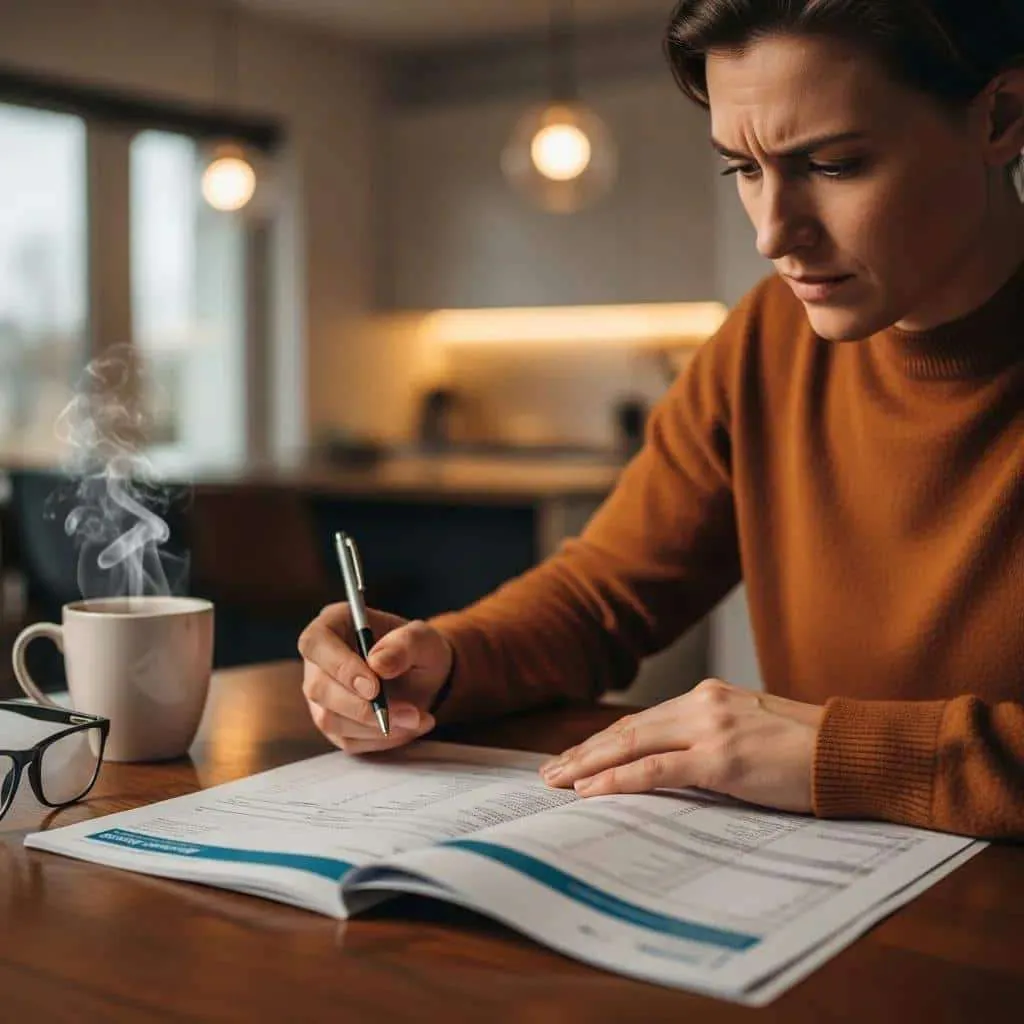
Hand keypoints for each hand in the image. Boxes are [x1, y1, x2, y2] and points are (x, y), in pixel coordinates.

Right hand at [298, 603, 453, 754]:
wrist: (425, 678)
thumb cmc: (418, 650)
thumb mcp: (424, 639)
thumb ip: (405, 644)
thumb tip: (377, 663)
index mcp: (334, 624)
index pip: (315, 643)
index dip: (340, 667)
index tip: (374, 687)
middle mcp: (319, 660)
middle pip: (318, 688)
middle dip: (363, 707)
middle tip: (409, 712)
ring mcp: (322, 694)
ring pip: (330, 719)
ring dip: (375, 726)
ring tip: (417, 718)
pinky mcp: (333, 722)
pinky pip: (347, 739)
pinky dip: (381, 739)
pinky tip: (407, 727)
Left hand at [540, 679, 823, 812]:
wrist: (852, 752)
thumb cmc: (807, 750)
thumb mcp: (750, 733)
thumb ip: (710, 739)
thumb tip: (672, 766)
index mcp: (708, 696)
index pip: (642, 721)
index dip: (603, 741)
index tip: (574, 758)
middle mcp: (703, 704)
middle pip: (627, 729)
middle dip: (583, 752)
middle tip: (548, 772)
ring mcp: (711, 729)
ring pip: (632, 745)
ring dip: (589, 765)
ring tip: (557, 782)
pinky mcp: (723, 759)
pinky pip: (657, 770)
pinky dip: (619, 779)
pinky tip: (592, 790)